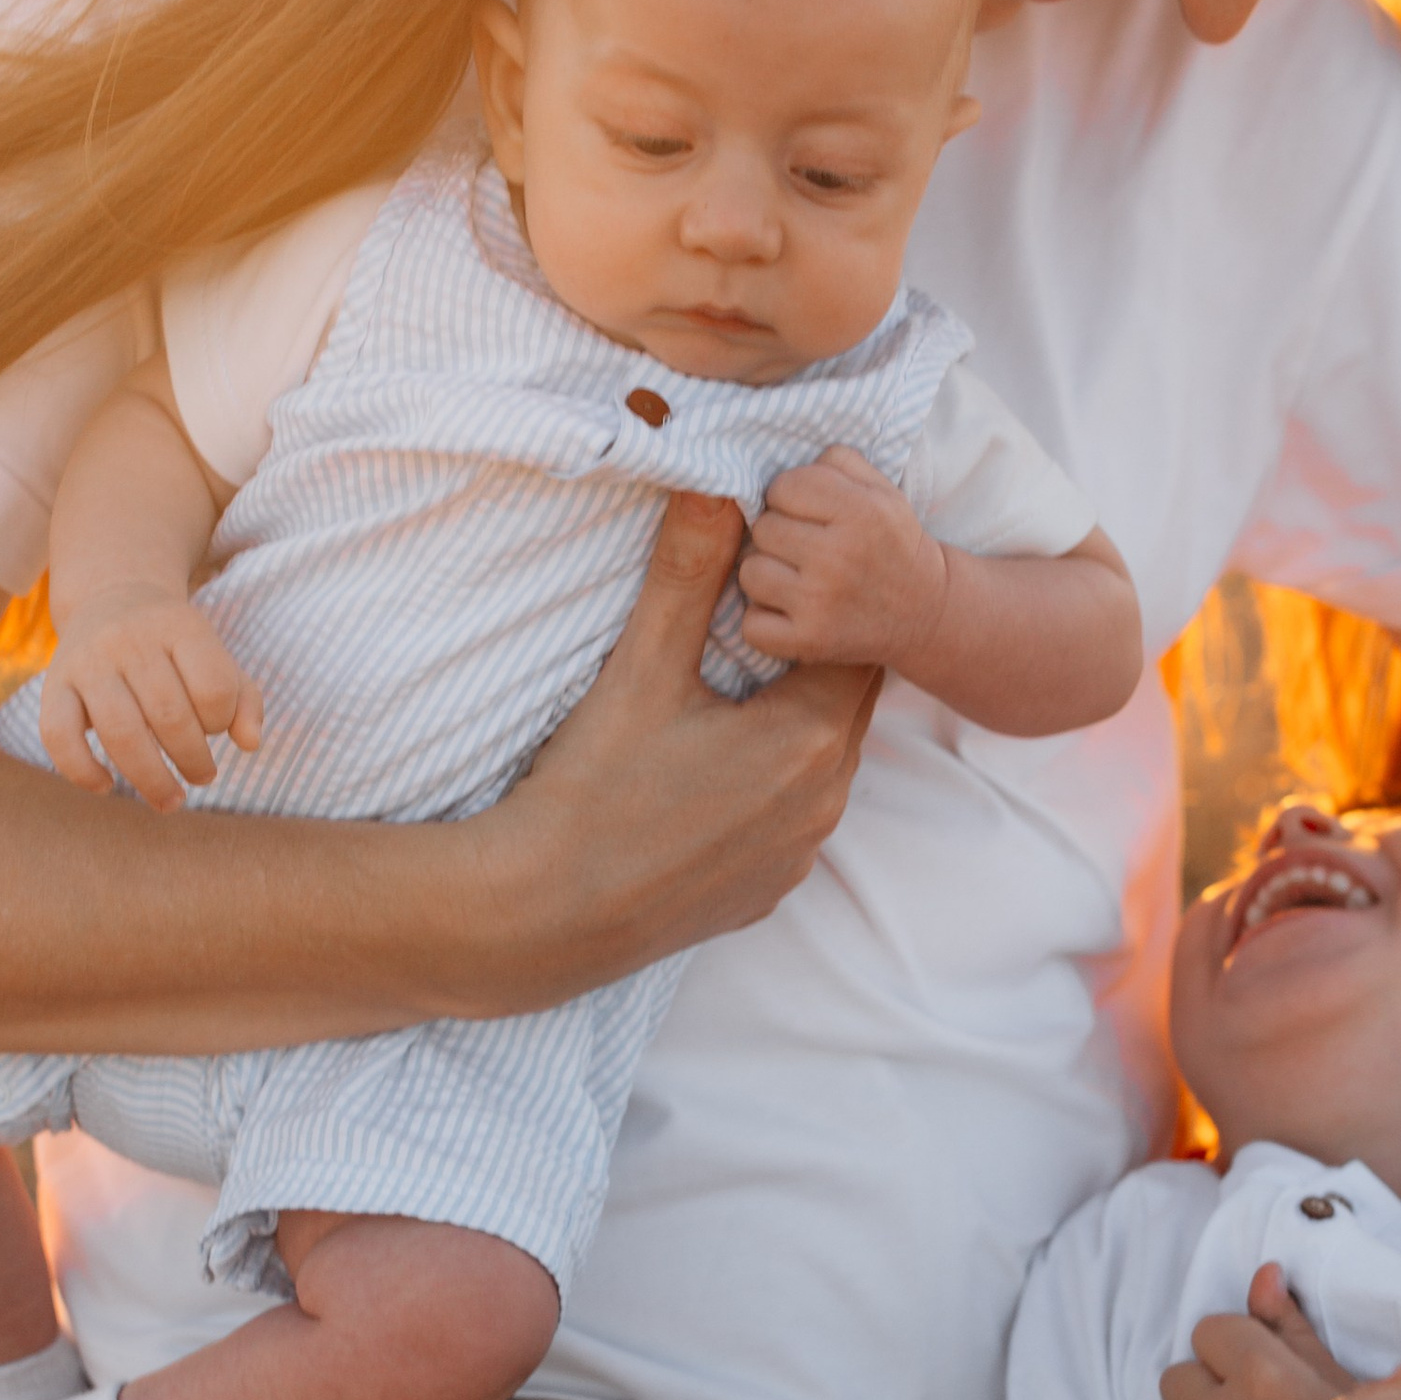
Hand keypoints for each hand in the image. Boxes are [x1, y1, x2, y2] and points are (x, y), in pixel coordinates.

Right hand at [43, 586, 263, 811]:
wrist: (108, 598)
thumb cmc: (174, 647)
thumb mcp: (214, 657)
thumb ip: (244, 700)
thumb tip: (250, 744)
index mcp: (178, 626)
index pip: (213, 687)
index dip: (222, 721)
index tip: (217, 729)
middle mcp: (129, 639)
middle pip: (169, 715)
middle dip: (194, 759)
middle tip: (202, 776)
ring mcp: (87, 661)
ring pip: (121, 732)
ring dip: (152, 778)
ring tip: (170, 799)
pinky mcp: (53, 684)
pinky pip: (59, 735)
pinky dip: (81, 771)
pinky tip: (106, 786)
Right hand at [508, 491, 879, 982]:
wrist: (547, 915)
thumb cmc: (593, 790)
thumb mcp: (641, 669)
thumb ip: (687, 573)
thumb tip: (714, 483)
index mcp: (807, 741)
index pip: (853, 650)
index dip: (819, 612)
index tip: (779, 588)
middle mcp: (822, 805)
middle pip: (842, 707)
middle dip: (808, 663)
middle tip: (756, 627)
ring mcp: (796, 858)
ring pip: (819, 767)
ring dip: (790, 727)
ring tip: (730, 698)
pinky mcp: (765, 895)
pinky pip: (788, 822)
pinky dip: (766, 788)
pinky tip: (708, 774)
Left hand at [738, 447, 948, 673]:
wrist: (928, 614)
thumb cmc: (894, 544)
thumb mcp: (883, 490)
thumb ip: (837, 461)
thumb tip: (785, 465)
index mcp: (860, 511)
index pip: (783, 486)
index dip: (789, 497)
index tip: (809, 516)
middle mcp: (839, 557)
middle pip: (762, 529)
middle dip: (778, 535)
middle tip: (804, 550)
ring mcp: (821, 603)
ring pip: (750, 573)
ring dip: (767, 576)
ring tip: (794, 580)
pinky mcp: (809, 643)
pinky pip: (751, 625)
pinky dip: (764, 622)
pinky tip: (789, 613)